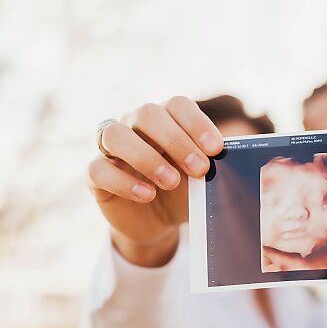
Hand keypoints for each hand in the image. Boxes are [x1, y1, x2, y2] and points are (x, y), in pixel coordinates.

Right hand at [87, 97, 223, 266]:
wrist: (160, 222)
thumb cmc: (185, 190)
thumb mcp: (202, 179)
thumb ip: (212, 165)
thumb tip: (230, 161)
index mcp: (166, 118)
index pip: (177, 105)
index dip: (196, 123)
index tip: (216, 149)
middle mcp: (135, 125)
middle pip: (148, 114)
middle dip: (176, 141)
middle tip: (200, 169)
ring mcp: (111, 148)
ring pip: (116, 135)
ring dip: (146, 157)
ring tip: (171, 182)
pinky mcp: (96, 175)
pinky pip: (99, 170)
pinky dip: (123, 181)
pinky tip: (146, 194)